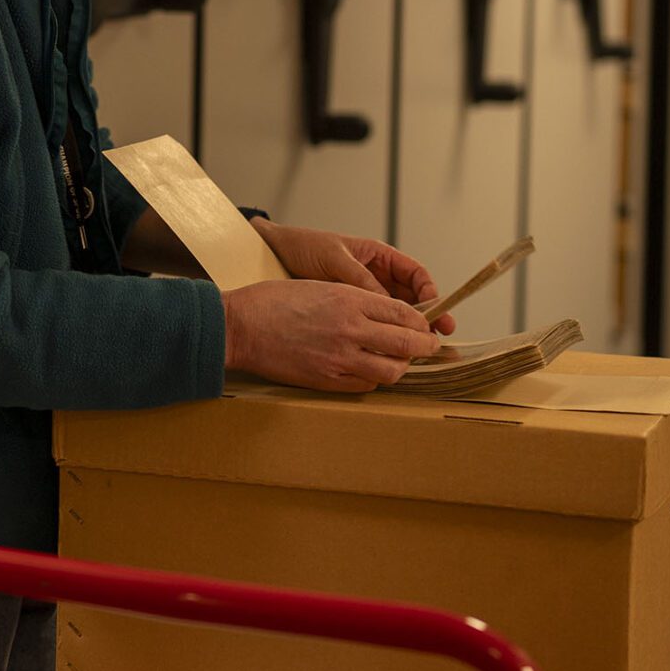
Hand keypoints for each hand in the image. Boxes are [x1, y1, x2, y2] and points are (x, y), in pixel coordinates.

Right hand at [220, 280, 440, 392]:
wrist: (241, 326)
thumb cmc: (273, 301)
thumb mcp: (321, 286)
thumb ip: (356, 299)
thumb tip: (386, 314)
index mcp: (350, 299)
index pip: (404, 313)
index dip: (422, 322)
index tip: (425, 325)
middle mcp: (350, 329)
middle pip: (407, 343)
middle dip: (424, 346)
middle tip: (428, 347)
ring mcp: (339, 358)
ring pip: (391, 370)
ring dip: (401, 366)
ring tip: (399, 361)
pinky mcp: (327, 379)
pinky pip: (365, 385)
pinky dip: (374, 379)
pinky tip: (369, 371)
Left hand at [252, 222, 456, 333]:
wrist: (273, 252)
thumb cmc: (305, 247)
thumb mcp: (335, 260)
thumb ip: (361, 280)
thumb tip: (388, 305)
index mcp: (378, 257)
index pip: (415, 275)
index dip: (430, 293)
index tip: (435, 312)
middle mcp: (376, 276)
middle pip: (410, 299)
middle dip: (426, 318)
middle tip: (437, 338)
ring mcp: (363, 296)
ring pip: (394, 316)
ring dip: (406, 331)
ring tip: (417, 350)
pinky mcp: (350, 312)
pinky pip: (373, 324)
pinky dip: (382, 336)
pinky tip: (386, 350)